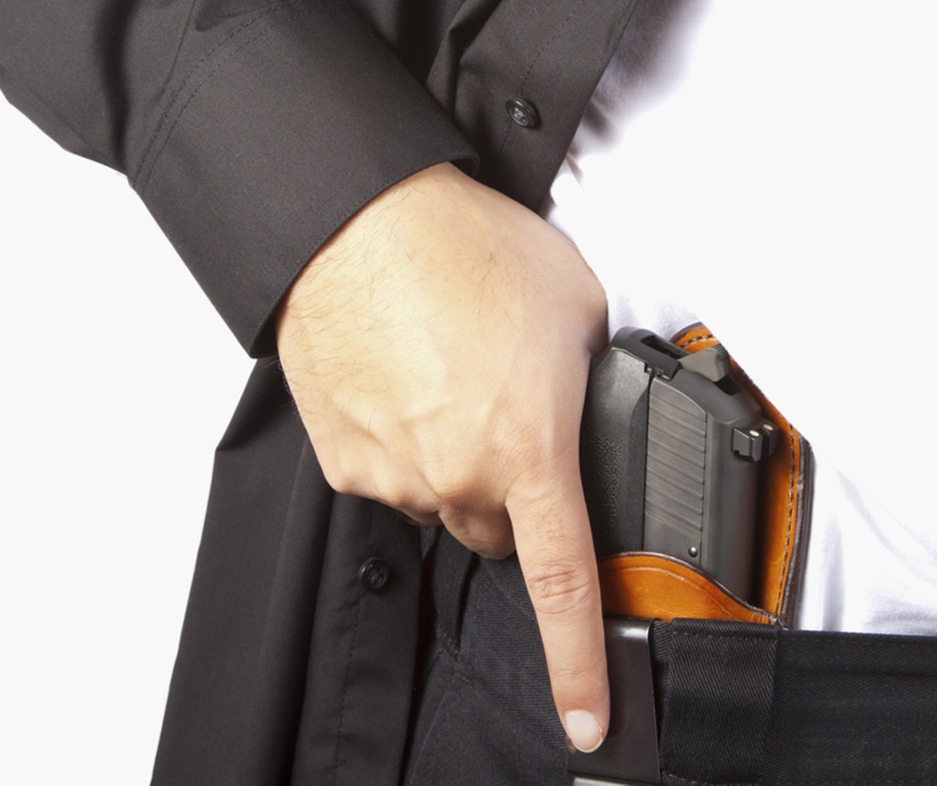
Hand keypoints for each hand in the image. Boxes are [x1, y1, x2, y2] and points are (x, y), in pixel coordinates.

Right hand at [276, 162, 610, 751]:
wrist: (358, 219)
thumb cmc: (463, 248)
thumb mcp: (575, 304)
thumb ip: (593, 376)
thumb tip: (595, 401)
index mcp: (529, 454)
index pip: (564, 588)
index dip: (580, 665)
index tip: (590, 718)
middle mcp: (456, 480)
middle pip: (499, 532)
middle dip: (512, 492)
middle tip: (508, 410)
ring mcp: (391, 475)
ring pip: (441, 502)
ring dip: (454, 460)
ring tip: (450, 371)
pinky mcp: (342, 457)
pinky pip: (389, 475)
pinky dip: (403, 441)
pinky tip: (406, 377)